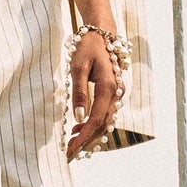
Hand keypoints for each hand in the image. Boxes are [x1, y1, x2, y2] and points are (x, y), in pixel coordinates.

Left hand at [67, 26, 119, 157]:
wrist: (102, 32)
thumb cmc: (88, 47)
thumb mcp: (78, 67)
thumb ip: (79, 93)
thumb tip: (78, 118)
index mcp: (109, 88)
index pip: (96, 120)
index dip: (83, 138)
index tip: (70, 150)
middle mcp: (116, 93)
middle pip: (103, 125)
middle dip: (86, 141)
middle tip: (69, 153)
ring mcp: (117, 94)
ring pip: (105, 122)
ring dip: (90, 134)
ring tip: (72, 142)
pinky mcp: (113, 93)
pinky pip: (106, 114)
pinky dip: (94, 124)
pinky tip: (80, 127)